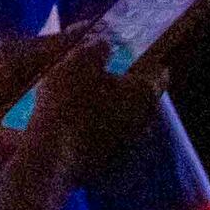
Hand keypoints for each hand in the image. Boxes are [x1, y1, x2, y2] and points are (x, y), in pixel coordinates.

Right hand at [0, 28, 178, 209]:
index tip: (132, 53)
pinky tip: (75, 121)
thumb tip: (106, 46)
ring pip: (124, 119)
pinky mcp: (107, 163)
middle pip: (140, 98)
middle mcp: (143, 121)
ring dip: (110, 108)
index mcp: (144, 93)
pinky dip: (96, 128)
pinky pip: (106, 138)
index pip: (159, 73)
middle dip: (125, 85)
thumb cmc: (69, 100)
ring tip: (84, 96)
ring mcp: (126, 146)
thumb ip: (98, 48)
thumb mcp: (81, 60)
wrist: (50, 154)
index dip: (147, 60)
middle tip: (103, 72)